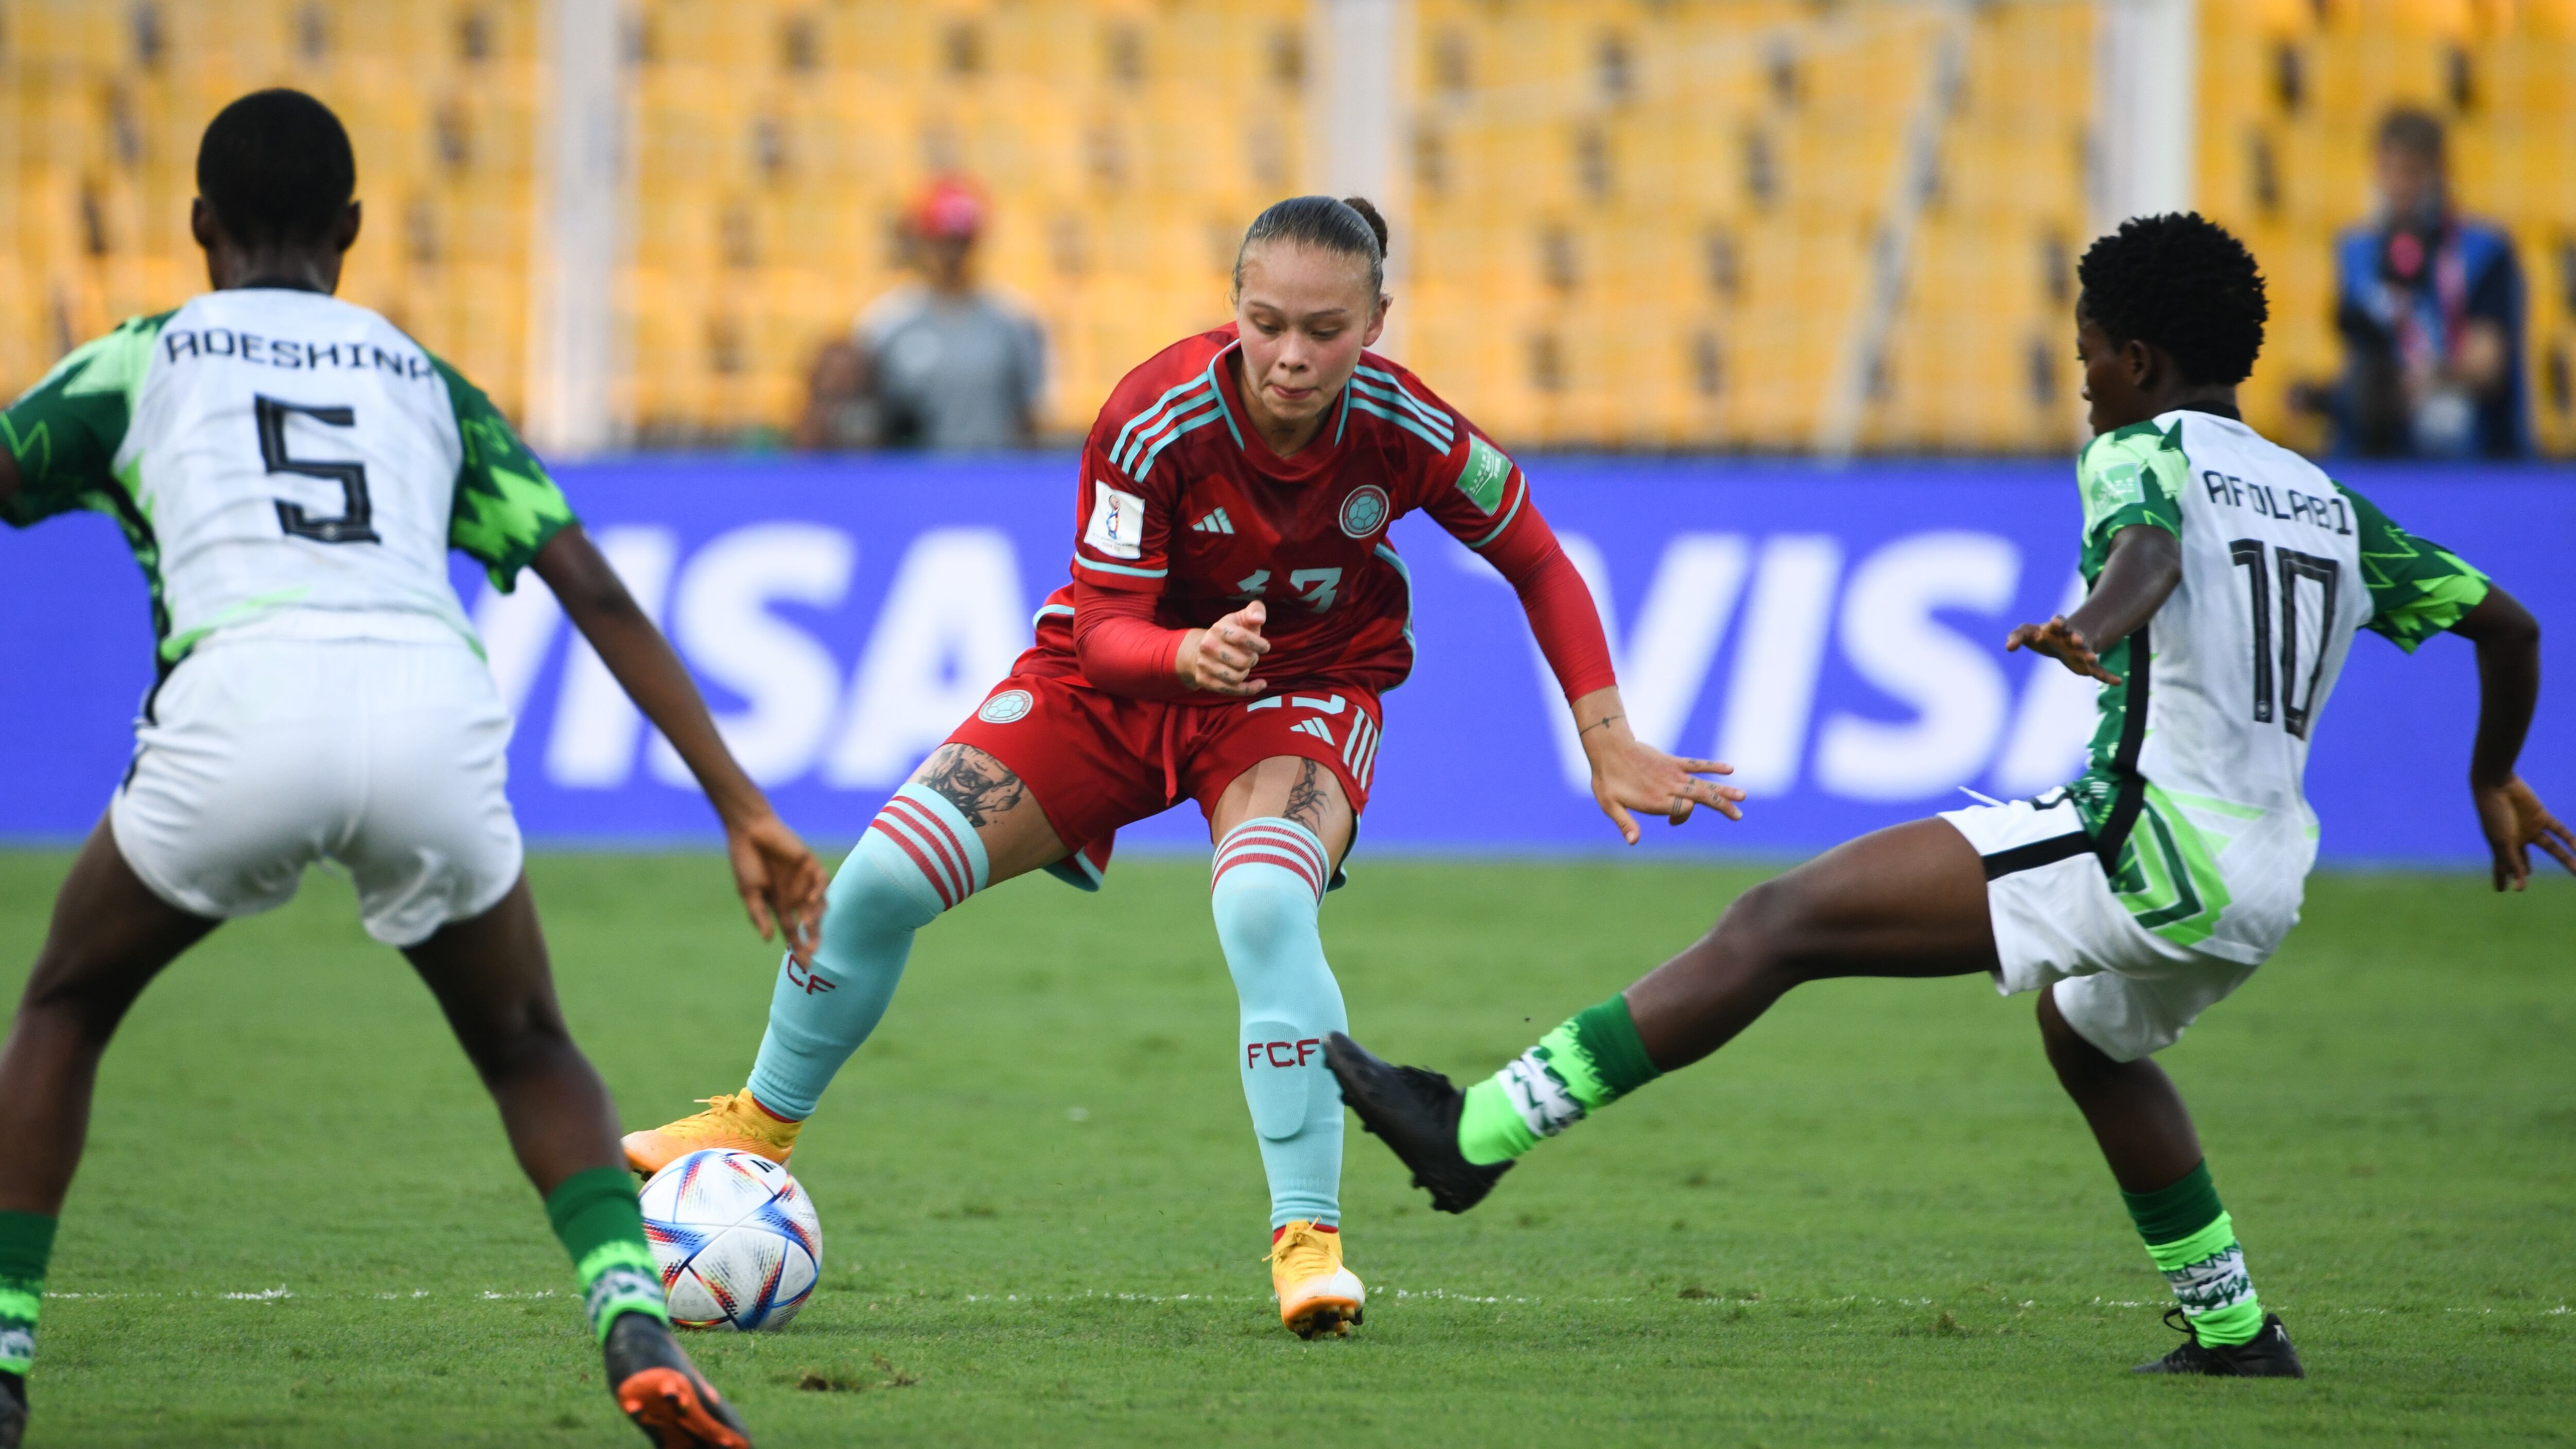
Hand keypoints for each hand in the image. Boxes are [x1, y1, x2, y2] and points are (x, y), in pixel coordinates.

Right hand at [724, 809, 829, 963]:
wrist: (750, 831)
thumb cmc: (746, 862)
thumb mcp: (749, 892)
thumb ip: (759, 915)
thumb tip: (768, 940)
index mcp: (779, 905)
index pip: (793, 932)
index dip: (799, 948)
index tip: (805, 966)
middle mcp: (795, 896)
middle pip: (810, 923)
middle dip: (814, 938)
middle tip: (814, 951)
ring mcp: (804, 881)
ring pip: (819, 904)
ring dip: (817, 916)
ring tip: (810, 923)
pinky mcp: (810, 865)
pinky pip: (822, 881)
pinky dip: (820, 891)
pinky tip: (812, 897)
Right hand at [1177, 599, 1269, 696]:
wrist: (1201, 649)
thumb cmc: (1230, 632)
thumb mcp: (1242, 617)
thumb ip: (1255, 610)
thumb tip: (1259, 618)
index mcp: (1218, 628)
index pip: (1241, 637)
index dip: (1258, 644)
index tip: (1265, 647)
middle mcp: (1208, 646)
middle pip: (1242, 661)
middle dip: (1252, 660)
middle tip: (1251, 656)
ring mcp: (1204, 664)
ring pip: (1237, 677)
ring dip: (1246, 672)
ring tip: (1245, 666)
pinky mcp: (1205, 680)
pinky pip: (1232, 690)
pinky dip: (1250, 689)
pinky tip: (1260, 683)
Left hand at [1582, 717, 1745, 844]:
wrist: (1608, 747)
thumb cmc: (1607, 779)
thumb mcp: (1609, 804)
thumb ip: (1625, 823)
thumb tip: (1634, 843)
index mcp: (1656, 799)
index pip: (1683, 809)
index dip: (1683, 817)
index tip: (1672, 823)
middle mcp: (1669, 786)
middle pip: (1701, 797)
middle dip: (1721, 806)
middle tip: (1739, 815)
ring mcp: (1673, 773)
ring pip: (1703, 783)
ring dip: (1723, 790)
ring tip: (1742, 796)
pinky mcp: (1673, 761)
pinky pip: (1697, 764)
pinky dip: (1713, 766)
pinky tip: (1730, 769)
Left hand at [2006, 615, 2121, 684]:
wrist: (2060, 642)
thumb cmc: (2041, 635)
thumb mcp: (2027, 633)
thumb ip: (2016, 637)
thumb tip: (2008, 647)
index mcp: (2057, 628)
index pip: (2059, 622)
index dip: (2058, 622)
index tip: (2055, 623)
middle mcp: (2072, 637)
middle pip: (2076, 636)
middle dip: (2076, 637)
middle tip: (2076, 639)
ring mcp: (2081, 650)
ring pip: (2087, 652)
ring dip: (2089, 655)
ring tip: (2091, 659)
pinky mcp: (2087, 664)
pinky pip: (2099, 670)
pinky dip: (2108, 676)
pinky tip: (2117, 682)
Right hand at [2472, 776, 2575, 891]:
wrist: (2496, 785)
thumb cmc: (2493, 815)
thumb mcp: (2503, 842)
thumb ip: (2514, 864)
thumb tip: (2520, 888)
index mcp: (2500, 846)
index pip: (2500, 867)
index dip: (2500, 879)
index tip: (2501, 890)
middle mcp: (2516, 839)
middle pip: (2522, 860)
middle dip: (2522, 870)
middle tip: (2525, 878)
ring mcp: (2530, 829)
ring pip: (2552, 849)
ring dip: (2566, 860)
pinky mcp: (2541, 817)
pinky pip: (2559, 831)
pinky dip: (2570, 841)